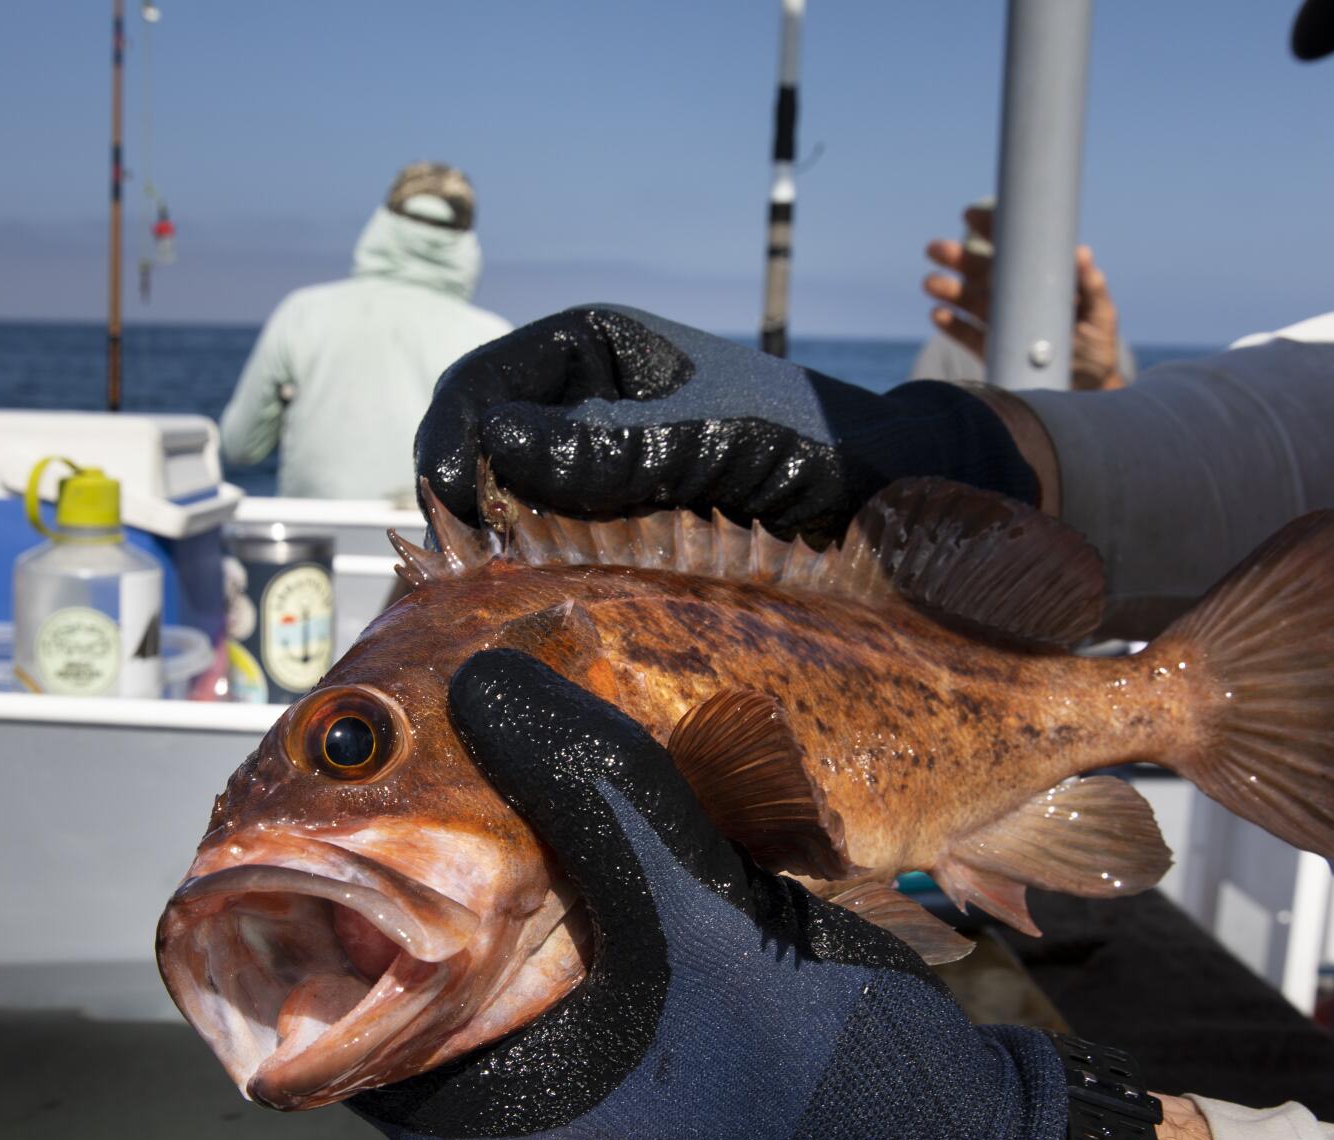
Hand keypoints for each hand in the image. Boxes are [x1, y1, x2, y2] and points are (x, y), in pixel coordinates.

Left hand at [350, 649, 1069, 1139]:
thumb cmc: (826, 1078)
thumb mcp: (698, 922)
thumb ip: (593, 793)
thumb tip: (490, 684)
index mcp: (494, 1128)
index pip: (358, 1001)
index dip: (356, 885)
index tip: (373, 775)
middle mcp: (511, 1128)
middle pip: (426, 969)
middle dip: (443, 853)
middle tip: (451, 743)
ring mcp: (572, 1103)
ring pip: (501, 958)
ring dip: (516, 863)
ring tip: (517, 762)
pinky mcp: (629, 1070)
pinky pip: (567, 968)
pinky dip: (578, 891)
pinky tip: (598, 817)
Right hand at [413, 304, 1039, 539]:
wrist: (887, 484)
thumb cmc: (813, 438)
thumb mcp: (712, 435)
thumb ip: (611, 442)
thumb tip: (495, 447)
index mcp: (591, 344)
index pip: (475, 386)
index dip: (446, 448)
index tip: (448, 516)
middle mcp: (581, 395)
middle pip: (477, 446)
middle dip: (465, 503)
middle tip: (472, 570)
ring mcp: (595, 457)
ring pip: (507, 500)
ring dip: (500, 544)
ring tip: (507, 591)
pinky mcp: (614, 512)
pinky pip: (550, 537)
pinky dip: (541, 567)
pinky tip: (552, 600)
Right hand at [923, 204, 1129, 391]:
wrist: (1088, 389)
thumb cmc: (1098, 345)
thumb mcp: (1101, 314)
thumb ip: (1091, 286)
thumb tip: (1081, 252)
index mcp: (1040, 279)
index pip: (1014, 248)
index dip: (992, 229)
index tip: (970, 216)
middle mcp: (1016, 297)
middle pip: (983, 272)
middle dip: (958, 259)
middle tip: (933, 249)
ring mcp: (1003, 323)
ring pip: (971, 301)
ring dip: (950, 291)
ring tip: (930, 283)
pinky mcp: (994, 351)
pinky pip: (969, 336)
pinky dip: (953, 326)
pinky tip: (938, 315)